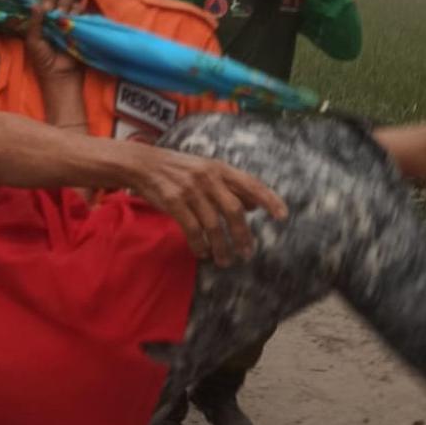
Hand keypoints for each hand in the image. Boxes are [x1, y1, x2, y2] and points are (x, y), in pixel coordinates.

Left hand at [25, 0, 82, 85]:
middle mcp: (52, 17)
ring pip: (68, 2)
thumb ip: (34, 23)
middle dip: (52, 0)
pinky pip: (80, 11)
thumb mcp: (33, 42)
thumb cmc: (43, 60)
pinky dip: (77, 11)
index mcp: (39, 19)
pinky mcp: (80, 25)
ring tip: (63, 18)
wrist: (61, 74)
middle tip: (52, 11)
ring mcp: (67, 20)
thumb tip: (36, 4)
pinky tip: (73, 18)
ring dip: (65, 6)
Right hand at [128, 150, 288, 266]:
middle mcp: (207, 177)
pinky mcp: (173, 202)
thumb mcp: (206, 169)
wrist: (143, 164)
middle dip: (243, 235)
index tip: (282, 216)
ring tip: (225, 260)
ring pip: (213, 225)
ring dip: (222, 247)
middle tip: (247, 253)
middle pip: (234, 211)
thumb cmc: (178, 169)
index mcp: (219, 168)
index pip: (250, 184)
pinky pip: (192, 230)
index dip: (268, 199)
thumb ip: (229, 185)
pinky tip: (203, 253)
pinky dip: (200, 245)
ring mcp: (190, 190)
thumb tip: (253, 205)